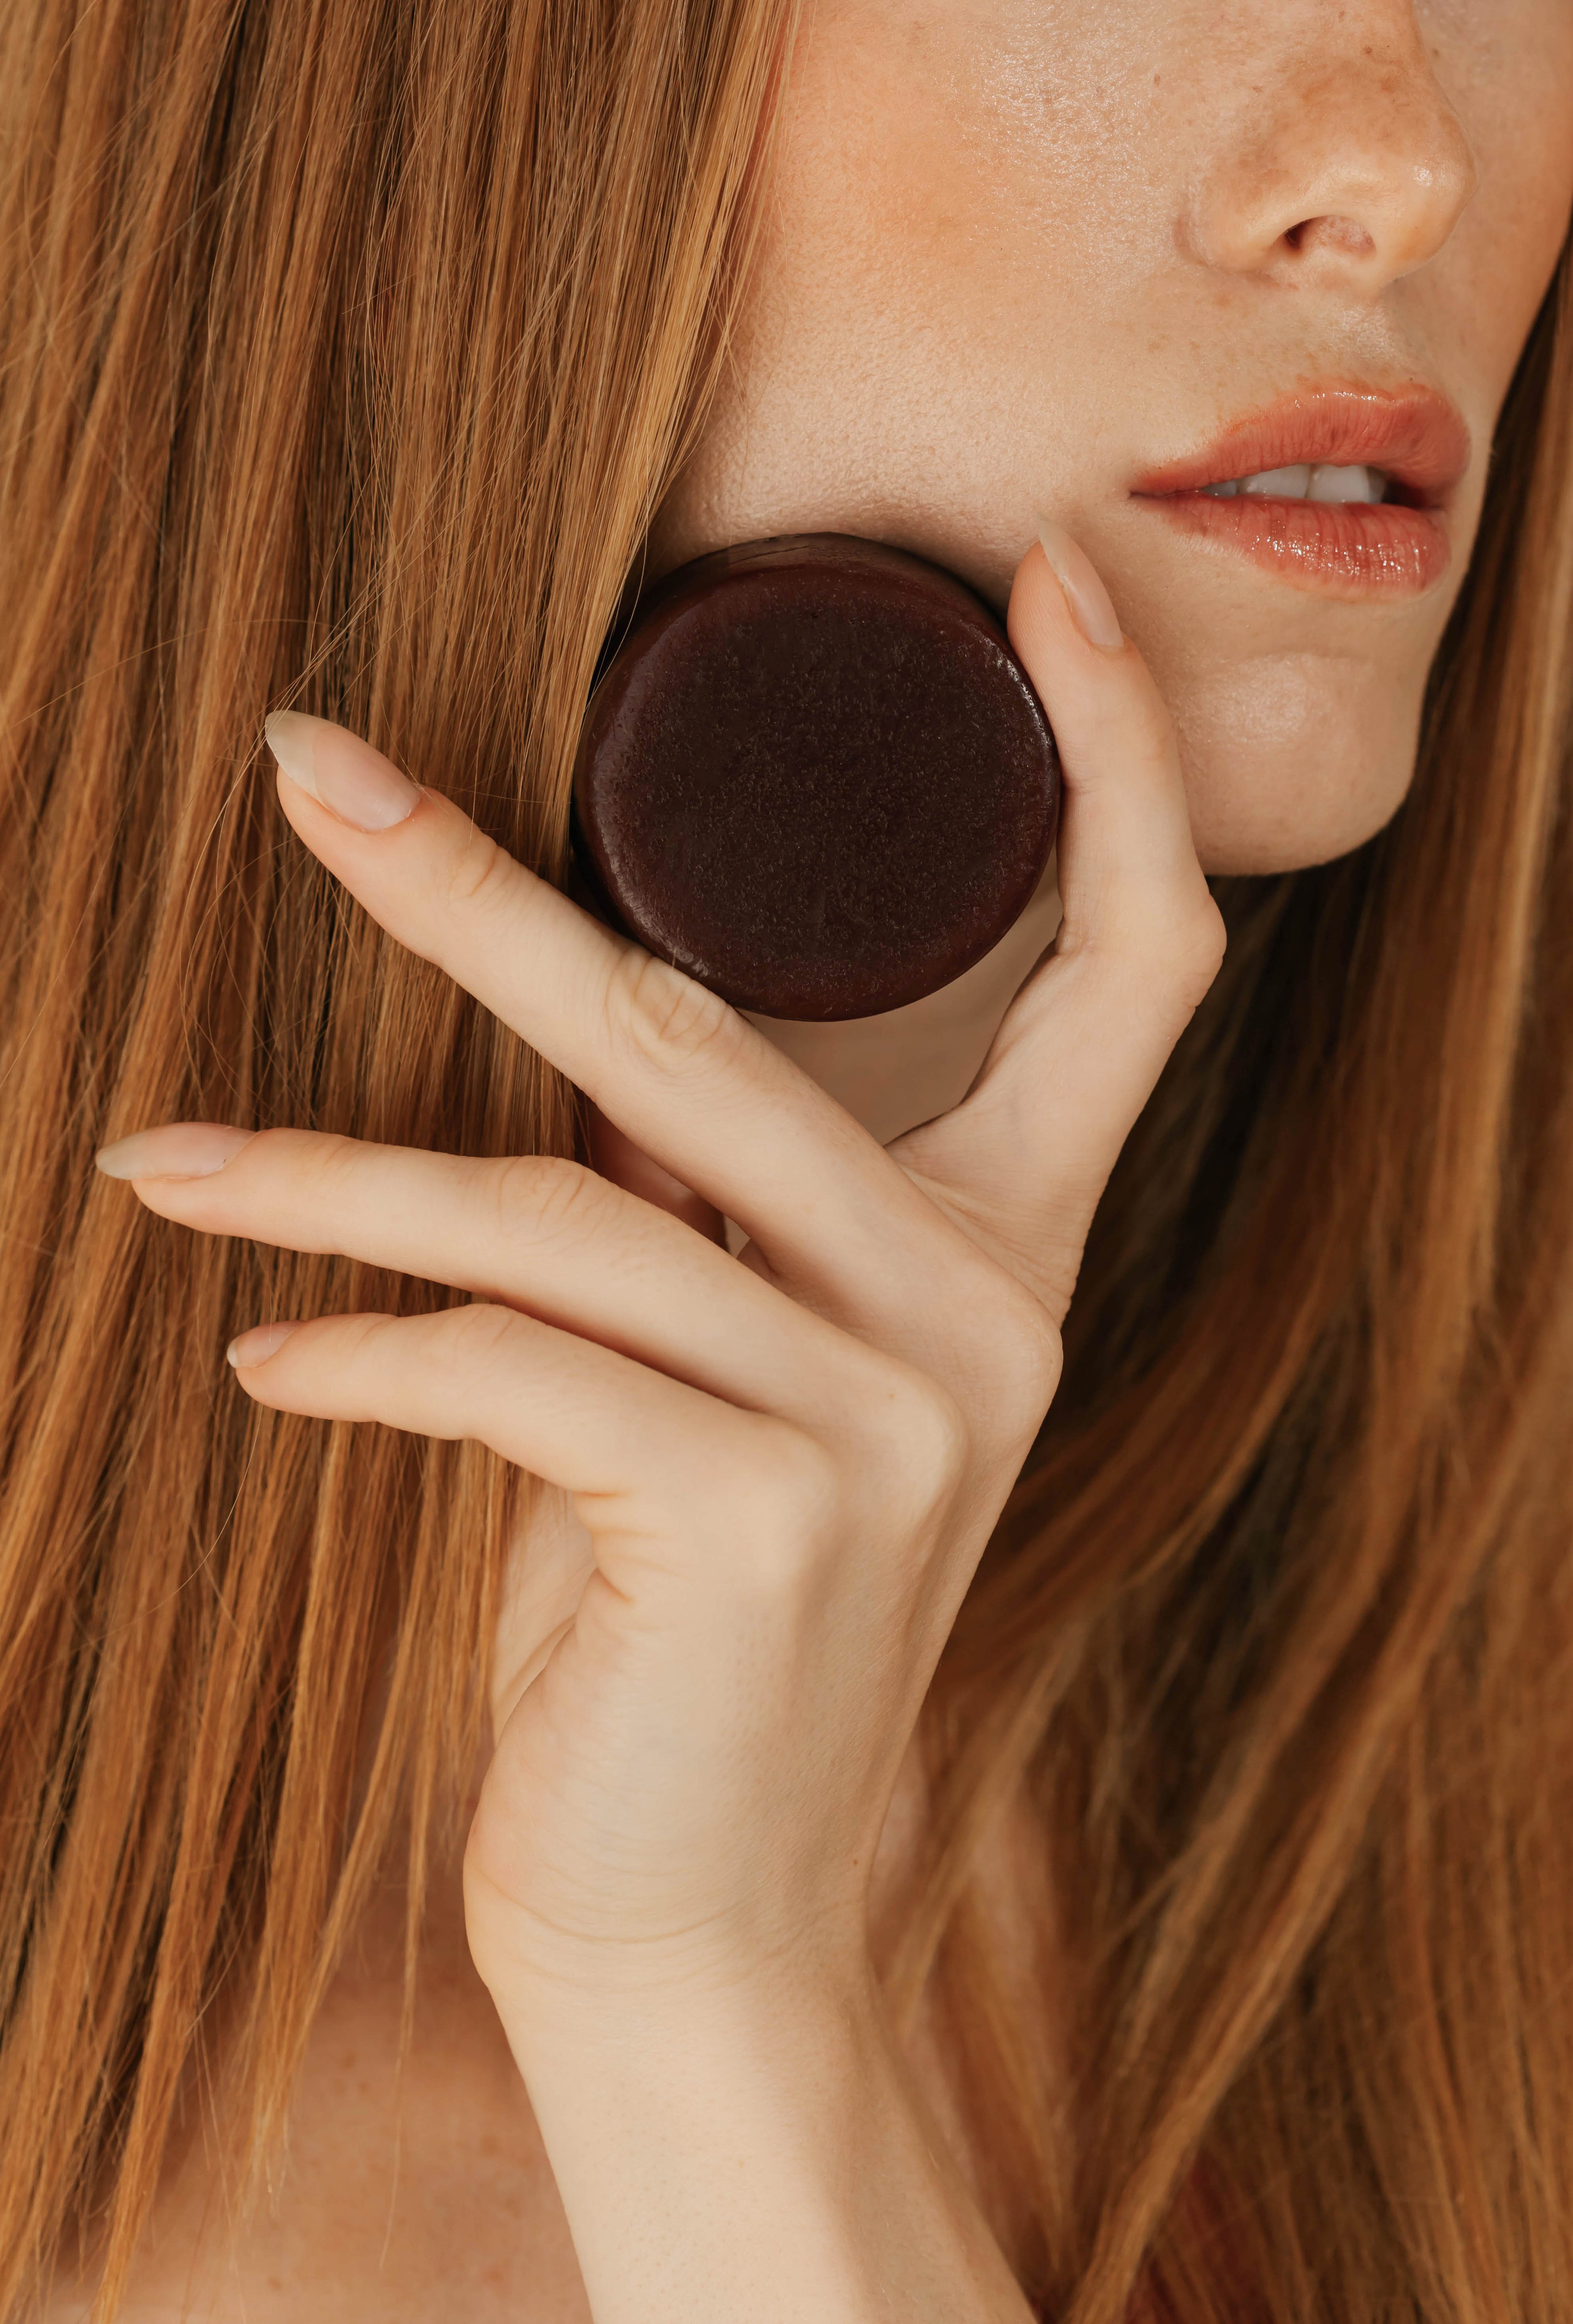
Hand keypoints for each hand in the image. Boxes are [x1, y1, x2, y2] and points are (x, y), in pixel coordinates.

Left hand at [97, 530, 1221, 2318]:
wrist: (697, 1899)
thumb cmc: (680, 1612)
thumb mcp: (727, 1373)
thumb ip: (695, 1201)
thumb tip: (553, 1015)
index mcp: (1010, 1251)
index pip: (1142, 959)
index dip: (1117, 755)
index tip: (1044, 583)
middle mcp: (988, 1312)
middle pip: (716, 1030)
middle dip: (483, 891)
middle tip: (307, 766)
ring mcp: (892, 1416)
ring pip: (568, 1202)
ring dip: (330, 1171)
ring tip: (159, 1157)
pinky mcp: (760, 1515)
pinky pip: (512, 1365)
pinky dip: (362, 1351)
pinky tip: (267, 1362)